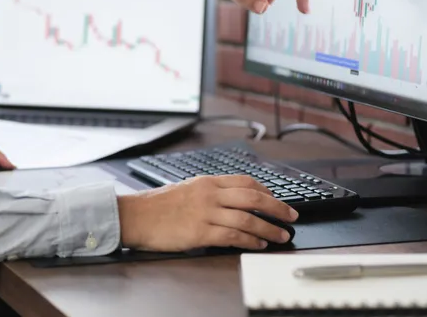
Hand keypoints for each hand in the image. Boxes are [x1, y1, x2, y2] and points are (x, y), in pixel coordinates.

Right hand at [117, 175, 297, 251]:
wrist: (135, 216)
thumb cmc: (156, 206)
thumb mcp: (185, 188)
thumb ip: (208, 192)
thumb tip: (229, 200)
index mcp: (206, 182)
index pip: (245, 182)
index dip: (266, 191)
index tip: (277, 200)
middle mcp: (209, 194)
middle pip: (253, 197)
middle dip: (277, 208)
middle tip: (292, 216)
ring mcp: (206, 213)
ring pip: (248, 218)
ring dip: (270, 228)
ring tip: (281, 235)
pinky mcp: (201, 232)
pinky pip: (233, 236)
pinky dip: (251, 240)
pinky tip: (259, 244)